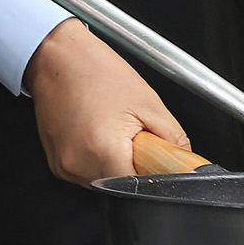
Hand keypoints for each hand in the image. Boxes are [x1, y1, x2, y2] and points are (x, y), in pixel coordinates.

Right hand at [24, 18, 189, 185]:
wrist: (57, 56)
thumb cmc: (96, 70)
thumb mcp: (148, 102)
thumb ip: (173, 139)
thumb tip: (186, 163)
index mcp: (104, 151)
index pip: (141, 188)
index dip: (153, 174)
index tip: (155, 159)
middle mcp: (79, 165)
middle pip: (121, 188)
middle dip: (133, 168)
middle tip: (133, 136)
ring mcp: (64, 167)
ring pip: (104, 183)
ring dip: (115, 165)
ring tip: (111, 130)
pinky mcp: (57, 164)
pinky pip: (86, 173)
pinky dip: (97, 159)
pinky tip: (96, 133)